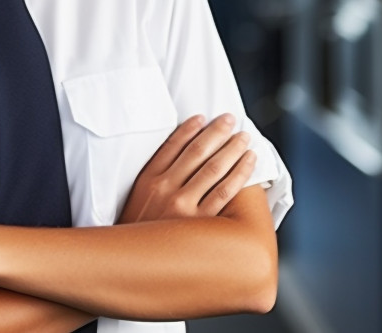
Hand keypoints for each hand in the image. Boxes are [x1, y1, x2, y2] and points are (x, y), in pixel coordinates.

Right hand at [118, 113, 256, 223]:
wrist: (133, 263)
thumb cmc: (138, 230)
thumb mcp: (136, 197)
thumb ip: (153, 176)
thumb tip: (178, 155)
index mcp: (148, 179)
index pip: (173, 145)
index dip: (190, 129)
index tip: (204, 117)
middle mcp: (165, 188)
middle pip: (197, 152)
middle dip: (216, 132)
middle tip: (230, 119)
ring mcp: (183, 206)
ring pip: (214, 169)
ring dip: (232, 149)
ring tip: (244, 138)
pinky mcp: (199, 223)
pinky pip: (225, 192)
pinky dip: (239, 173)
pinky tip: (248, 162)